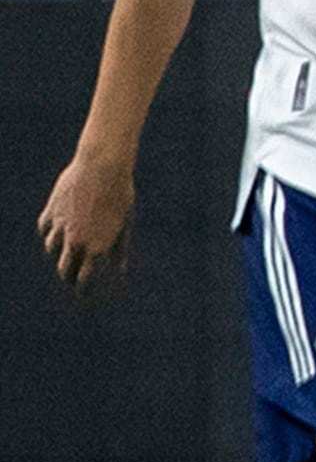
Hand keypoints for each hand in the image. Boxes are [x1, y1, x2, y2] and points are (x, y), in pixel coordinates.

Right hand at [35, 145, 132, 285]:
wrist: (102, 166)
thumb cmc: (120, 194)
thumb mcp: (124, 222)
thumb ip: (120, 248)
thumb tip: (119, 271)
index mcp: (97, 247)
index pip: (85, 278)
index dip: (83, 289)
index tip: (84, 295)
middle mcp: (76, 240)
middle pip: (65, 269)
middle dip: (69, 277)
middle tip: (73, 279)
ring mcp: (60, 227)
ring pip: (52, 249)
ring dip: (59, 254)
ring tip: (67, 253)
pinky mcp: (51, 212)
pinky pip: (45, 229)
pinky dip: (50, 233)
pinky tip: (56, 233)